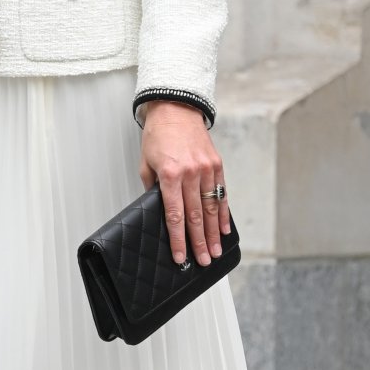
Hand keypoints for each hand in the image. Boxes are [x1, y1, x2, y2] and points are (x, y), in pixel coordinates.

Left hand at [138, 100, 230, 267]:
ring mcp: (207, 169)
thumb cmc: (158, 135)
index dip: (178, 239)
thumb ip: (152, 189)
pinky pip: (222, 194)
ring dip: (213, 233)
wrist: (176, 109)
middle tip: (203, 261)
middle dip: (199, 242)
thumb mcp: (146, 164)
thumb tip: (159, 211)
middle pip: (196, 216)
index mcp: (170, 174)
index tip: (180, 256)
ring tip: (215, 251)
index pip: (175, 215)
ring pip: (211, 208)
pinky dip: (223, 214)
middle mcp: (191, 173)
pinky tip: (223, 229)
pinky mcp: (217, 165)